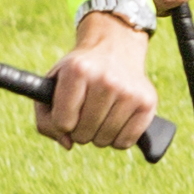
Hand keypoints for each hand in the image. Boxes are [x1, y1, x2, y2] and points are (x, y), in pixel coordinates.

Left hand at [36, 13, 162, 150]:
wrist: (114, 48)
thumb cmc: (79, 73)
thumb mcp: (53, 85)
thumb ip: (46, 119)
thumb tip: (67, 144)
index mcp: (77, 71)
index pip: (62, 123)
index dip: (61, 124)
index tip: (66, 114)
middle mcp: (105, 79)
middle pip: (83, 134)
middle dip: (80, 130)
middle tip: (84, 113)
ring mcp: (129, 91)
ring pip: (104, 140)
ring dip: (99, 135)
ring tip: (100, 116)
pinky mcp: (147, 103)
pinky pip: (125, 142)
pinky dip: (117, 139)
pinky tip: (116, 121)